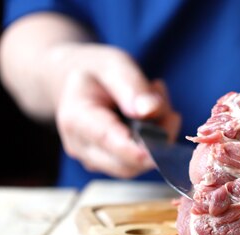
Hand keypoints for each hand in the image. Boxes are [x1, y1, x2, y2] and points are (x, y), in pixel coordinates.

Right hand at [52, 44, 180, 177]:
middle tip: (164, 102)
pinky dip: (154, 141)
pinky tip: (151, 114)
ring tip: (156, 101)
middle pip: (126, 164)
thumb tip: (150, 110)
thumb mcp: (115, 65)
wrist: (80, 81)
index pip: (107, 140)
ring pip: (138, 164)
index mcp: (76, 117)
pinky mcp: (109, 164)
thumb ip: (132, 86)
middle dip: (156, 139)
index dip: (134, 149)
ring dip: (158, 138)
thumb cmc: (97, 71)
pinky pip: (140, 161)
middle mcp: (80, 146)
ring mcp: (93, 160)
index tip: (158, 152)